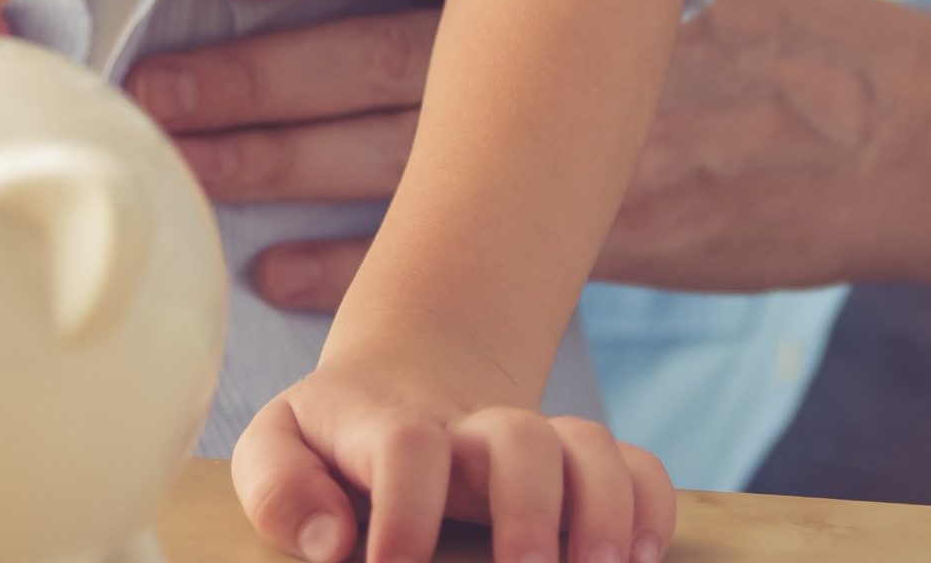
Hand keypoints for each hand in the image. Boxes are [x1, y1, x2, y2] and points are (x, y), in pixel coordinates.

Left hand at [126, 0, 900, 304]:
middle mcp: (573, 55)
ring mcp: (587, 153)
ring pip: (402, 153)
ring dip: (284, 161)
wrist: (902, 134)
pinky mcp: (605, 238)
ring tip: (191, 160)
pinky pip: (461, 250)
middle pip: (383, 55)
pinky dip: (364, 261)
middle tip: (157, 82)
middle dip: (262, 69)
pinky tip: (278, 265)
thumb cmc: (790, 30)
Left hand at [234, 346, 674, 562]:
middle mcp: (471, 430)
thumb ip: (279, 486)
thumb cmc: (332, 441)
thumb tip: (330, 543)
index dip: (406, 510)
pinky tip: (644, 557)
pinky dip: (652, 506)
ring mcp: (532, 445)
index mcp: (388, 423)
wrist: (402, 386)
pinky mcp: (575, 467)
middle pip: (520, 437)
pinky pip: (636, 466)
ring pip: (589, 446)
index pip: (409, 445)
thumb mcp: (277, 447)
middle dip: (530, 508)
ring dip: (606, 510)